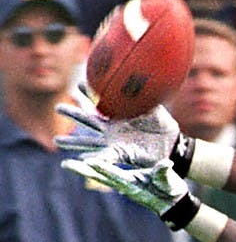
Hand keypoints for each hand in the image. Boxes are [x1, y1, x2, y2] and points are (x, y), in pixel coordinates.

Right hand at [56, 92, 181, 167]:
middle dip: (73, 114)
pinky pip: (107, 157)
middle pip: (88, 120)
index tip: (76, 85)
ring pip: (90, 141)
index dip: (88, 94)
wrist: (172, 145)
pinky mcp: (123, 154)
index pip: (98, 103)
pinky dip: (94, 159)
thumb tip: (141, 80)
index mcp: (118, 116)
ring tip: (57, 141)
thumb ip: (144, 97)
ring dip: (74, 142)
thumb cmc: (162, 126)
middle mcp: (113, 129)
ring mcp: (116, 142)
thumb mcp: (153, 108)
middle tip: (57, 108)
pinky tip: (82, 161)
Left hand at [62, 156, 198, 228]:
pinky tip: (83, 165)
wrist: (172, 202)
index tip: (90, 162)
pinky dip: (93, 169)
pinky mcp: (123, 182)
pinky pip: (105, 175)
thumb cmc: (171, 191)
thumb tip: (167, 164)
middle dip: (83, 170)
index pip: (115, 175)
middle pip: (100, 177)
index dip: (103, 168)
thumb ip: (165, 172)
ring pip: (99, 176)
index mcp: (134, 183)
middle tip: (66, 164)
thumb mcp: (170, 181)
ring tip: (67, 164)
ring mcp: (122, 184)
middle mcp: (124, 184)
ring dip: (83, 169)